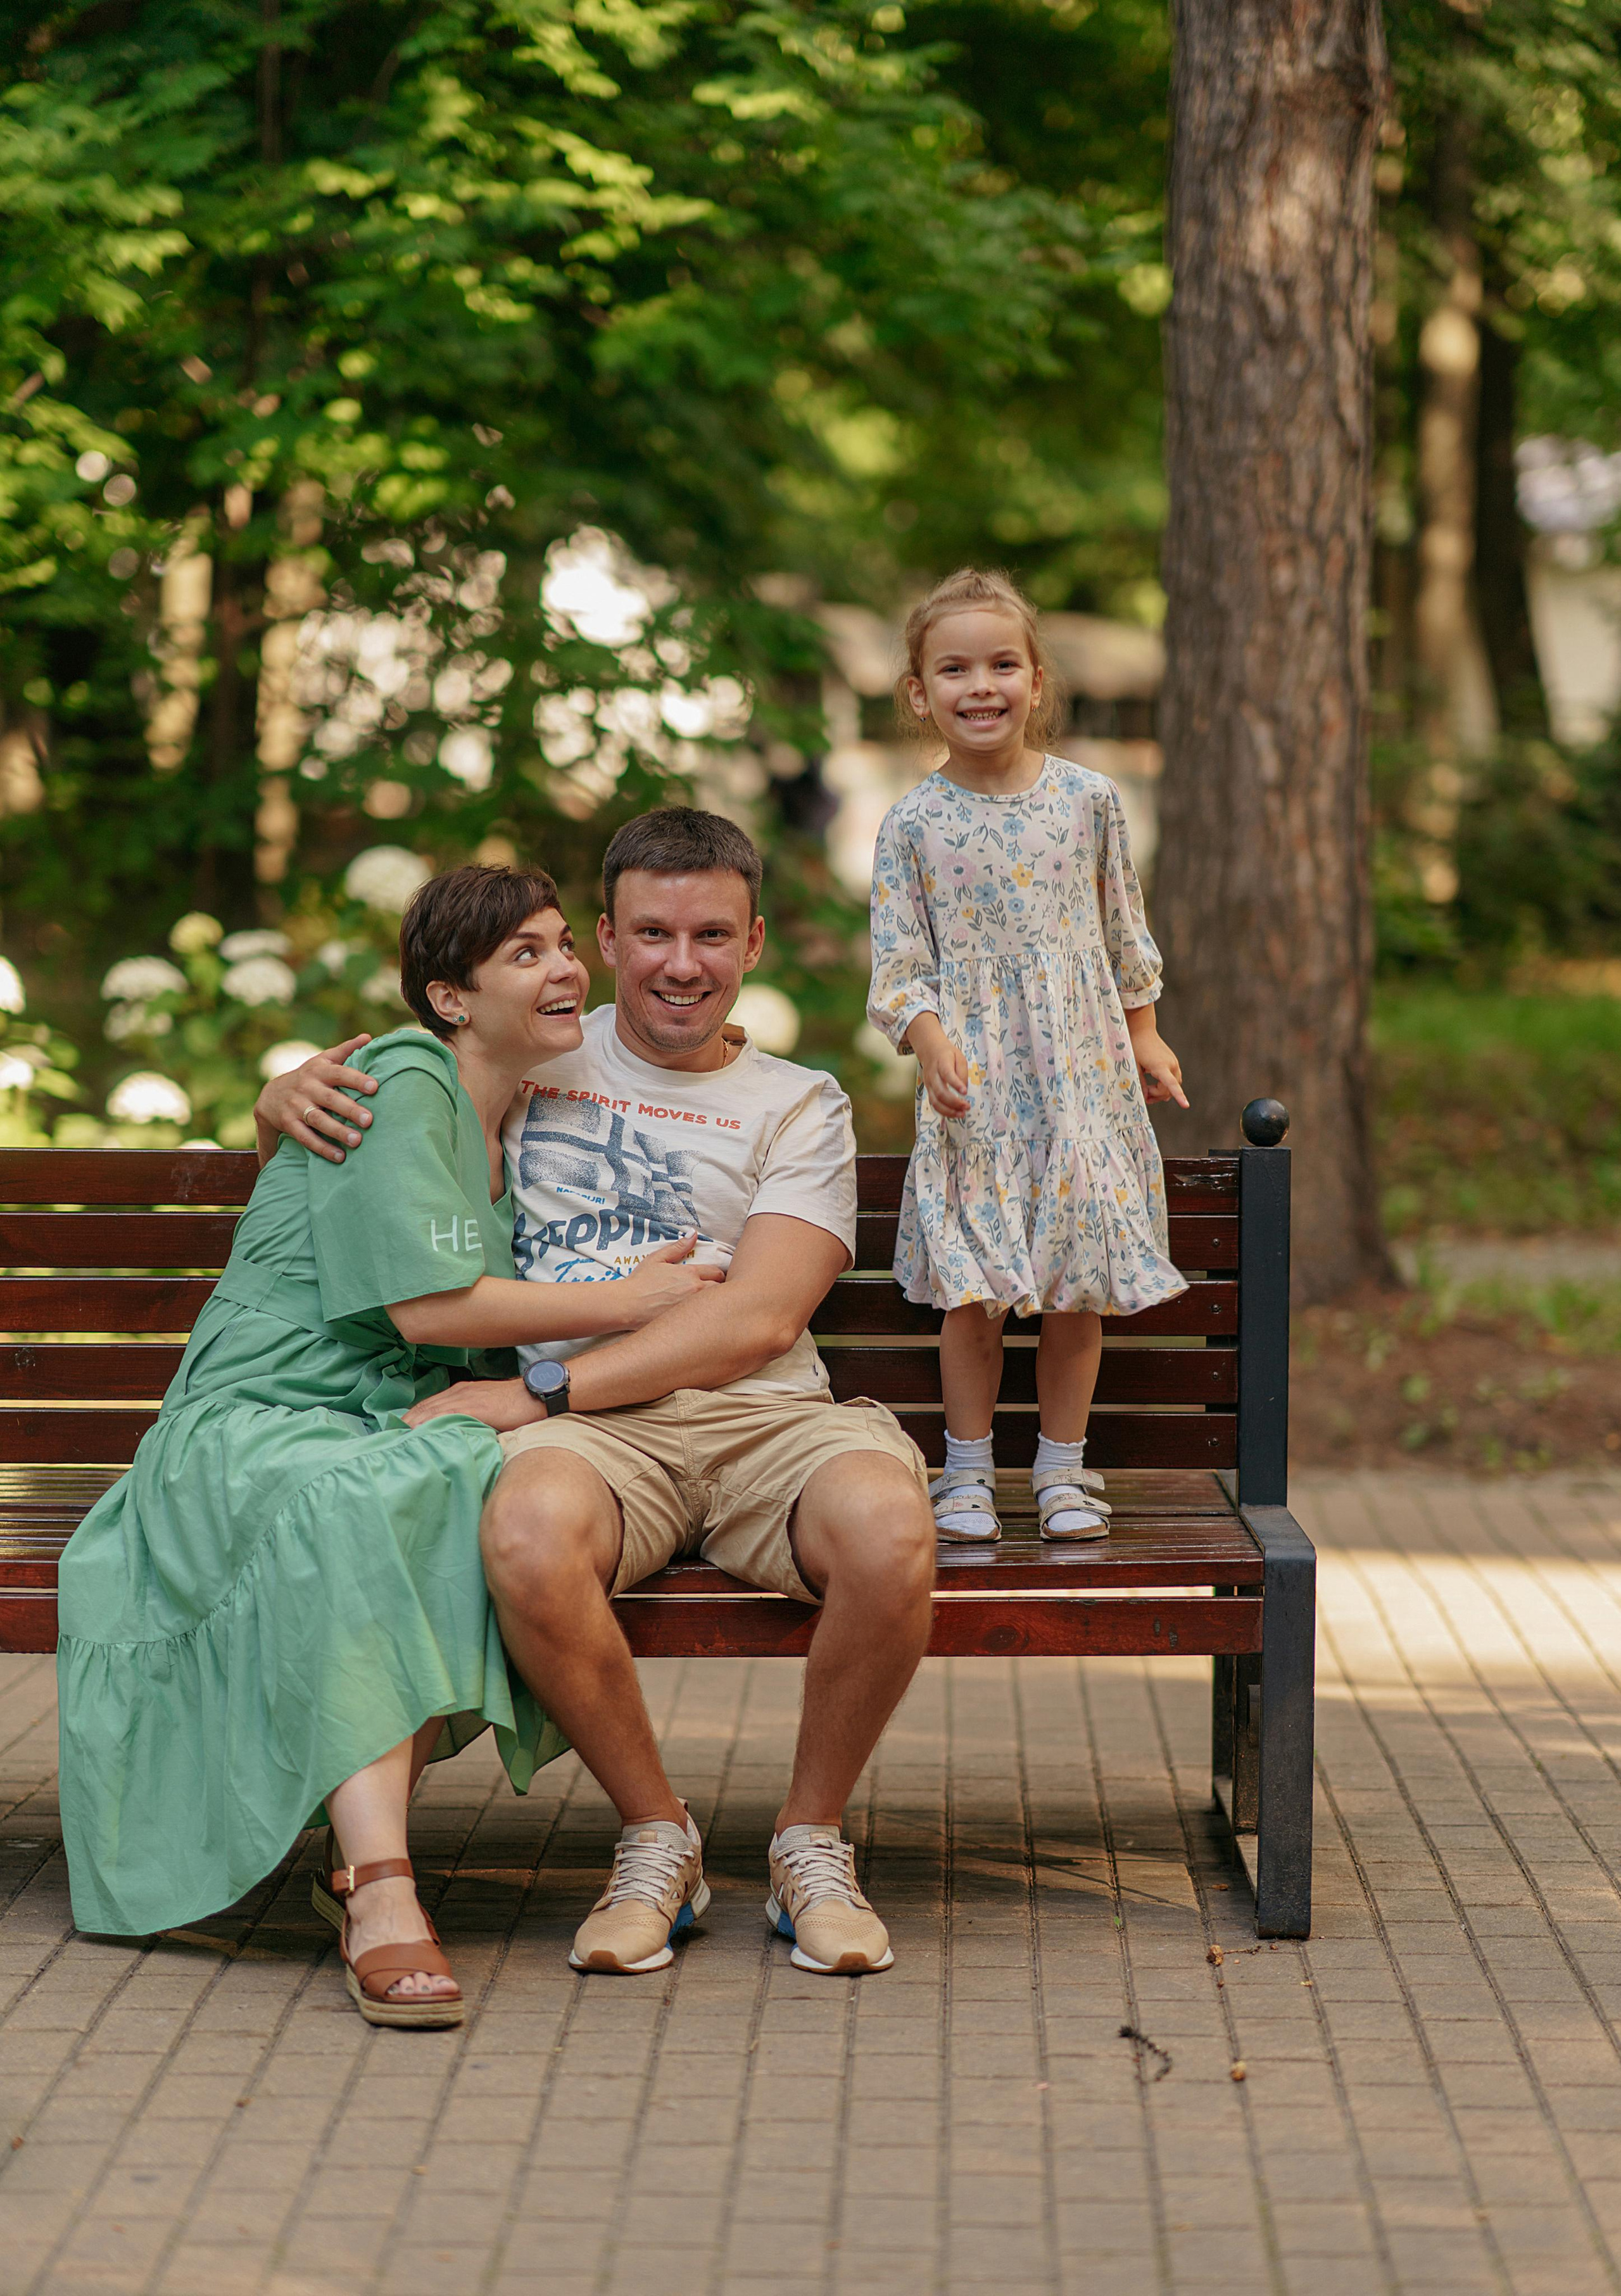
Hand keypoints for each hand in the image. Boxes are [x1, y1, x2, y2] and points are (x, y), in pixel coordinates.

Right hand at [256, 1036, 376, 1161]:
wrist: (271, 1096)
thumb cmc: (309, 1077)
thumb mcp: (323, 1060)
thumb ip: (346, 1050)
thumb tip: (369, 1037)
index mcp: (319, 1071)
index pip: (339, 1073)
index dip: (356, 1079)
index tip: (374, 1087)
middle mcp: (307, 1087)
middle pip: (330, 1099)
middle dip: (350, 1110)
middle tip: (369, 1120)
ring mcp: (296, 1107)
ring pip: (319, 1120)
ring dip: (338, 1132)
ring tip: (357, 1141)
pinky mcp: (289, 1124)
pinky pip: (306, 1138)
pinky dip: (322, 1148)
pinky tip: (340, 1156)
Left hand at [403, 1378, 538, 1431]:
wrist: (537, 1394)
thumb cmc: (517, 1405)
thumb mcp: (489, 1412)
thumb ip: (472, 1422)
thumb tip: (460, 1440)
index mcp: (460, 1394)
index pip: (427, 1407)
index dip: (410, 1420)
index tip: (396, 1434)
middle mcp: (458, 1393)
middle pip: (423, 1409)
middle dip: (404, 1424)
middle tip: (386, 1441)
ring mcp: (464, 1398)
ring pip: (429, 1411)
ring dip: (411, 1425)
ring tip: (394, 1441)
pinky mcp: (473, 1406)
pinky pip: (444, 1414)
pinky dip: (427, 1423)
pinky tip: (416, 1433)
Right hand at [618, 1235, 725, 1326]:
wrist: (628, 1305)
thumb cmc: (640, 1282)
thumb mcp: (657, 1259)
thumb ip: (677, 1247)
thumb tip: (693, 1235)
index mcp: (690, 1273)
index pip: (717, 1272)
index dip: (718, 1274)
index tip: (715, 1277)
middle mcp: (695, 1290)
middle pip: (721, 1288)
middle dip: (720, 1287)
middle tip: (714, 1290)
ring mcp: (692, 1307)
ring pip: (715, 1304)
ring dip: (715, 1302)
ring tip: (709, 1303)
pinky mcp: (687, 1321)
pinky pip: (704, 1317)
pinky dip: (705, 1315)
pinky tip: (700, 1316)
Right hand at [917, 1036, 968, 1118]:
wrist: (929, 1050)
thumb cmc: (947, 1054)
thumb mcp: (959, 1057)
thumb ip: (962, 1073)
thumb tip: (964, 1090)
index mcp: (942, 1063)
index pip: (947, 1074)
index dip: (956, 1084)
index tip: (965, 1092)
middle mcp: (933, 1075)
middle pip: (940, 1092)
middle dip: (954, 1102)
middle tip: (967, 1106)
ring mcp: (928, 1084)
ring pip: (935, 1101)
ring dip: (948, 1111)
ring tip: (961, 1114)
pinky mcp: (928, 1090)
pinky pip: (934, 1103)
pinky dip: (943, 1111)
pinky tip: (953, 1114)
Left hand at [1134, 1031, 1188, 1108]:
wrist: (1143, 1030)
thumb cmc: (1136, 1047)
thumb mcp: (1134, 1066)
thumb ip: (1140, 1083)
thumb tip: (1145, 1097)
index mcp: (1160, 1066)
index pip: (1171, 1084)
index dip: (1179, 1096)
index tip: (1186, 1106)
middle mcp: (1171, 1065)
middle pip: (1169, 1090)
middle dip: (1157, 1096)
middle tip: (1144, 1095)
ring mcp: (1174, 1063)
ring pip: (1173, 1086)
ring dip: (1162, 1092)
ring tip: (1147, 1091)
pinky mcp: (1173, 1062)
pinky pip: (1173, 1079)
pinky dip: (1165, 1085)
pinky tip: (1154, 1085)